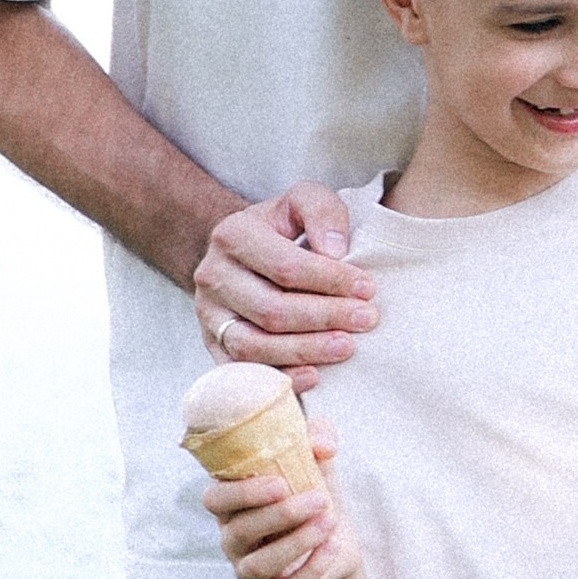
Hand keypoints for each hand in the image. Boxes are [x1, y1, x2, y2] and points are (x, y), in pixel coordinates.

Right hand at [194, 182, 375, 391]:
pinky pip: (242, 372)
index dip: (330, 281)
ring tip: (347, 346)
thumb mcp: (302, 201)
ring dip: (305, 350)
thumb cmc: (282, 227)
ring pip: (254, 345)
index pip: (286, 266)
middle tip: (366, 319)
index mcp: (233, 235)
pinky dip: (279, 377)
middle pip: (271, 309)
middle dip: (325, 317)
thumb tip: (335, 250)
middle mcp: (212, 276)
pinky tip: (314, 376)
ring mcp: (208, 315)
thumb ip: (322, 212)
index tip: (368, 288)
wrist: (244, 252)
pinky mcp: (213, 345)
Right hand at [204, 424, 361, 578]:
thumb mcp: (318, 460)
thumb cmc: (314, 490)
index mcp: (232, 502)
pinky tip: (332, 546)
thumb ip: (318, 437)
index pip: (213, 499)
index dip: (241, 493)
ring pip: (258, 564)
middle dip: (281, 515)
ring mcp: (247, 570)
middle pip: (238, 531)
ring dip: (297, 542)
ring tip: (329, 521)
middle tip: (319, 499)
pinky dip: (311, 569)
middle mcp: (232, 537)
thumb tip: (322, 444)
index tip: (280, 483)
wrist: (337, 537)